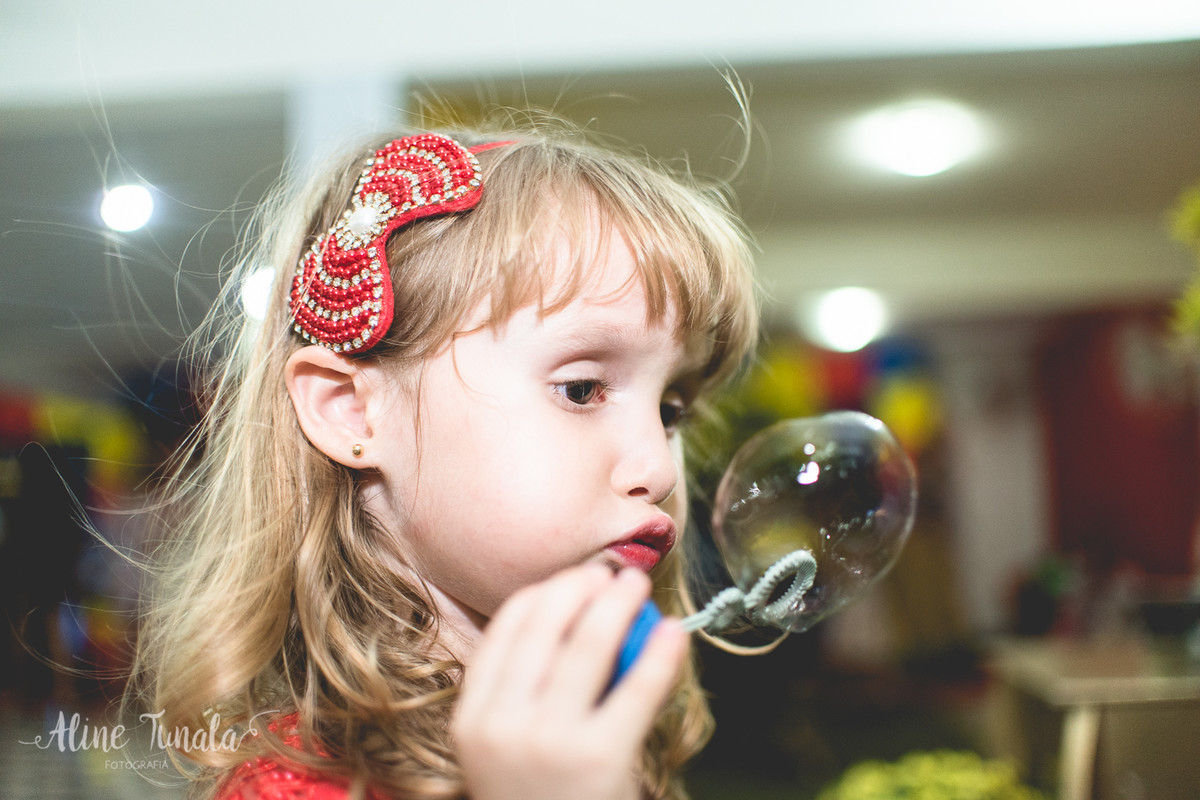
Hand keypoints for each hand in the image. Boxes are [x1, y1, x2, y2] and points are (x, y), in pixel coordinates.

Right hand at [453, 565, 687, 799]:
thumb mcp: (504, 752)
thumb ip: (519, 695)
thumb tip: (569, 618)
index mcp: (471, 720)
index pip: (505, 630)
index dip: (544, 592)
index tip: (573, 578)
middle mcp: (502, 726)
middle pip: (545, 627)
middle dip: (582, 586)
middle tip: (612, 572)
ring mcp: (549, 742)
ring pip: (588, 645)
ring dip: (619, 603)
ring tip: (640, 586)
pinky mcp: (599, 758)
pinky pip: (636, 689)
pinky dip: (659, 654)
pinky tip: (673, 634)